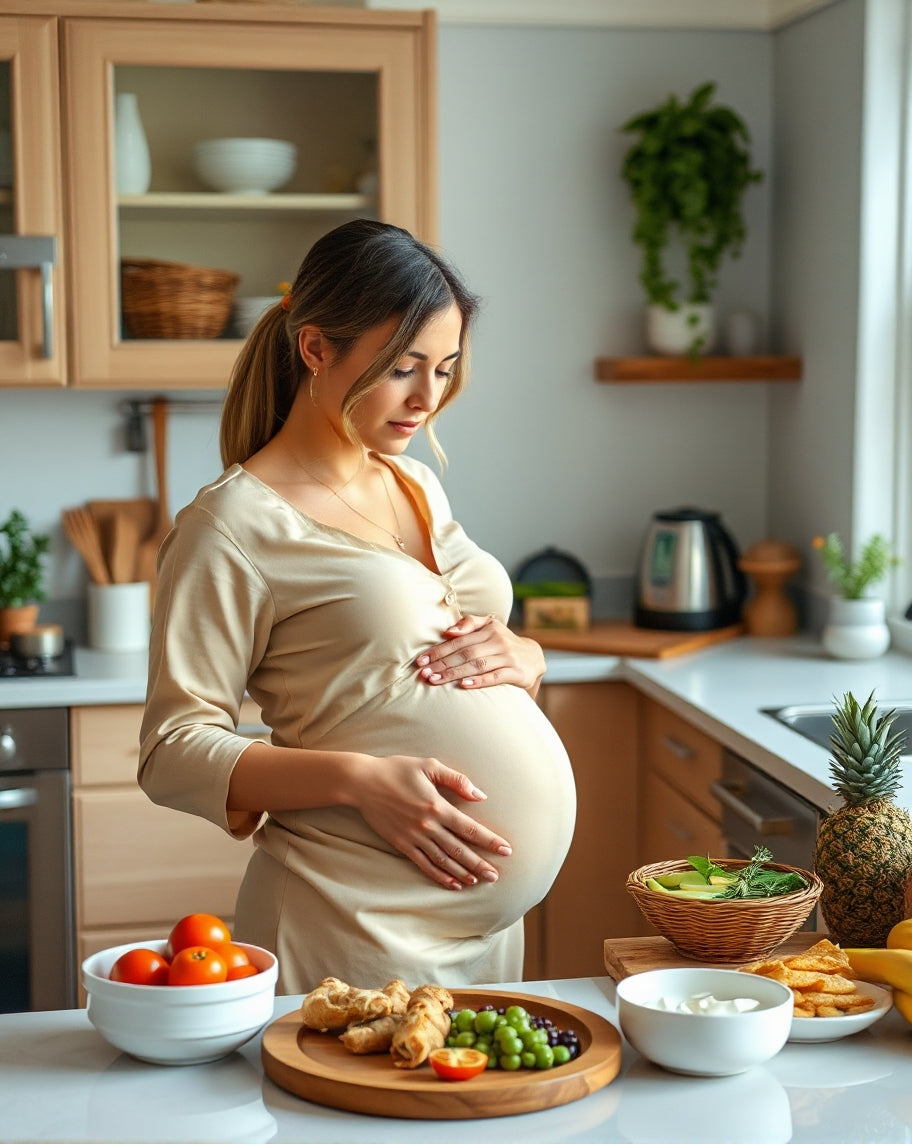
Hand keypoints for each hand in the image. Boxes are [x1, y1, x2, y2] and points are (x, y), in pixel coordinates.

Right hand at [350, 754, 511, 890]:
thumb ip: (457, 780)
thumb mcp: (429, 766)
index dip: (489, 840)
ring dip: (462, 872)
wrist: (363, 782)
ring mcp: (414, 837)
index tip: (506, 850)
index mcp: (437, 806)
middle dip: (480, 863)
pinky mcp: (402, 844)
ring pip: (443, 860)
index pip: (469, 828)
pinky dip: (439, 876)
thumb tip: (480, 795)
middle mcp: (428, 826)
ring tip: (477, 881)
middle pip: (459, 849)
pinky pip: (424, 864)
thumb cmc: (397, 770)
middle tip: (496, 875)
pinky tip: (452, 883)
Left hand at [416, 614, 545, 694]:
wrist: (535, 658)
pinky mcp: (516, 672)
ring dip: (454, 673)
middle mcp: (498, 641)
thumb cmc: (503, 643)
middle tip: (424, 673)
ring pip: (477, 664)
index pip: (459, 640)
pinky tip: (464, 685)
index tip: (421, 661)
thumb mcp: (491, 627)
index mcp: (489, 629)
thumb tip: (448, 631)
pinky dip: (479, 681)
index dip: (439, 650)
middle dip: (442, 663)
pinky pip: (495, 676)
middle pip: (465, 653)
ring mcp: (508, 657)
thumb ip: (470, 624)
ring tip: (436, 680)